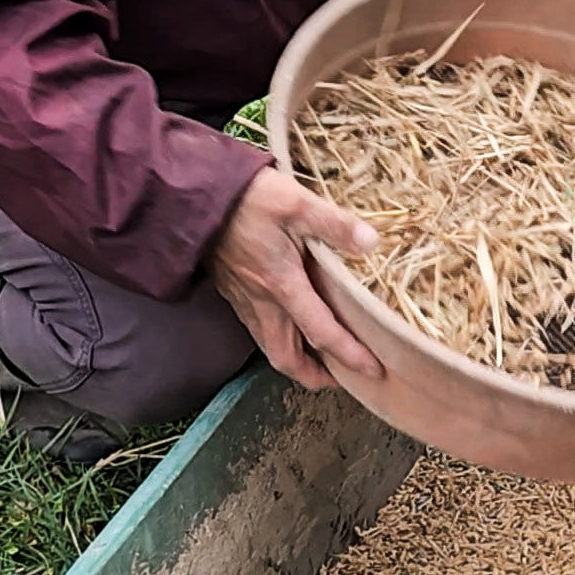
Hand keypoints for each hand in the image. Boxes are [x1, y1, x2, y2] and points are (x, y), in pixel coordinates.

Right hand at [208, 168, 384, 392]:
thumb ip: (334, 224)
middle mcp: (262, 303)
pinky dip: (279, 339)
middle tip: (342, 377)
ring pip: (270, 347)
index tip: (374, 371)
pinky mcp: (234, 292)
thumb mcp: (298, 204)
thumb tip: (371, 243)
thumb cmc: (251, 199)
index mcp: (283, 287)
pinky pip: (258, 330)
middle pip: (287, 358)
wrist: (200, 197)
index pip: (321, 333)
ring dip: (296, 361)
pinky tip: (291, 324)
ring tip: (321, 359)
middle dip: (314, 376)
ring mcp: (244, 300)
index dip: (349, 355)